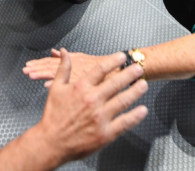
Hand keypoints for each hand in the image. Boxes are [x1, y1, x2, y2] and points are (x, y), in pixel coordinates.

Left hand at [24, 49, 119, 86]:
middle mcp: (72, 66)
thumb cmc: (102, 67)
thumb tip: (54, 52)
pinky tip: (47, 84)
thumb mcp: (83, 59)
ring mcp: (76, 74)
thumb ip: (67, 57)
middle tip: (26, 70)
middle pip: (51, 67)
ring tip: (31, 75)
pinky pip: (67, 83)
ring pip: (56, 73)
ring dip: (42, 74)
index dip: (39, 64)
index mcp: (72, 61)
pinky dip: (57, 83)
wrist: (120, 69)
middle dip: (37, 69)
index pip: (51, 63)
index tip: (27, 66)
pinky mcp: (82, 81)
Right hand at [27, 50, 147, 165]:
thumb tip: (64, 53)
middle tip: (139, 68)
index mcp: (81, 88)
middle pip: (116, 83)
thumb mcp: (55, 89)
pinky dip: (135, 116)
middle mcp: (92, 100)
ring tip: (143, 85)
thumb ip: (63, 68)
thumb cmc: (53, 116)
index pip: (101, 69)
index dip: (113, 61)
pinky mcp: (105, 132)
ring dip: (135, 91)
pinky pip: (125, 122)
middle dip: (130, 74)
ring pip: (123, 100)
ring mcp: (100, 116)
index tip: (122, 56)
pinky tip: (142, 110)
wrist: (51, 142)